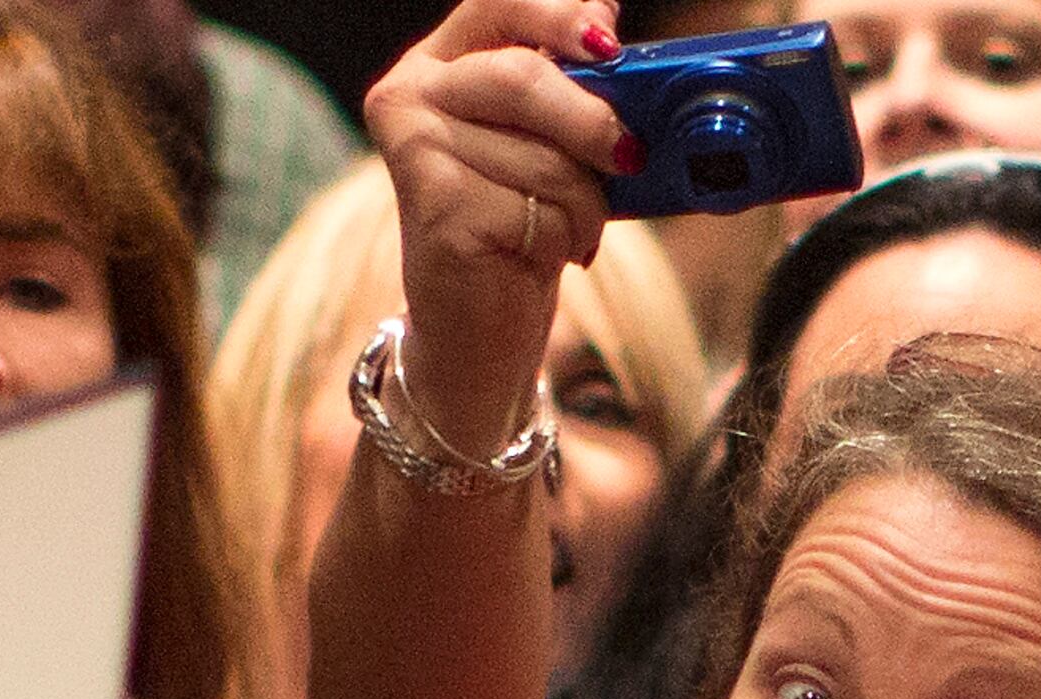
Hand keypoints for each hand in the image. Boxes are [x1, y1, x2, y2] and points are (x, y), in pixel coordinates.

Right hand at [369, 0, 637, 463]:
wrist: (473, 325)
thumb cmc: (519, 225)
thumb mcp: (551, 144)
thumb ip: (571, 88)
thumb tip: (612, 31)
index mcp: (441, 62)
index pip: (500, 5)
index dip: (559, 17)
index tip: (609, 45)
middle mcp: (412, 93)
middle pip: (523, 78)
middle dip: (593, 121)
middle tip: (629, 156)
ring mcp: (416, 149)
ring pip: (542, 154)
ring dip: (585, 203)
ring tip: (573, 229)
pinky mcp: (435, 208)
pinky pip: (536, 209)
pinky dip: (564, 238)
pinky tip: (543, 253)